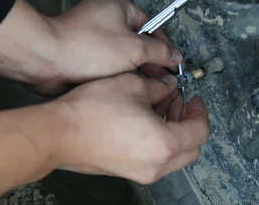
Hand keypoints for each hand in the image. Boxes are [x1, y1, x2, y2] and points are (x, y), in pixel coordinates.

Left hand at [0, 0, 181, 94]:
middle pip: (141, 42)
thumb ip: (159, 52)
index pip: (153, 27)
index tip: (175, 64)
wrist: (47, 61)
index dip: (166, 48)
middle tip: (166, 79)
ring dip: (138, 70)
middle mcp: (108, 19)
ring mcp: (97, 37)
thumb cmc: (84, 46)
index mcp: (120, 6)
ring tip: (153, 86)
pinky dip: (123, 74)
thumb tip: (175, 56)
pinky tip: (132, 86)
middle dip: (153, 62)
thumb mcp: (134, 48)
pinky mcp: (89, 54)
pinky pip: (113, 63)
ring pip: (127, 55)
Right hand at [53, 73, 208, 183]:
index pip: (200, 131)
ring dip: (175, 130)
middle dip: (190, 121)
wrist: (58, 134)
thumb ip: (159, 87)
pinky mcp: (129, 171)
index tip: (194, 98)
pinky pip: (157, 158)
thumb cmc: (92, 111)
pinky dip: (161, 139)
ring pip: (175, 154)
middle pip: (191, 147)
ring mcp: (143, 172)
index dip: (200, 111)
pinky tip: (148, 118)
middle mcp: (158, 164)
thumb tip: (169, 87)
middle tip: (180, 101)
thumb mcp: (133, 86)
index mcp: (165, 144)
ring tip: (163, 105)